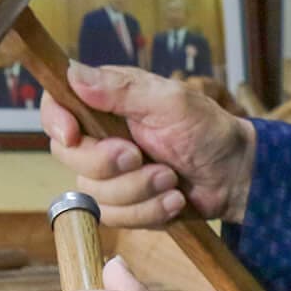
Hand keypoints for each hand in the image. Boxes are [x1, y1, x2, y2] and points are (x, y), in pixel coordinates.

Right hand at [43, 62, 256, 227]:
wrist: (235, 176)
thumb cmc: (208, 129)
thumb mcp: (171, 102)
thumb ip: (122, 89)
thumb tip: (73, 73)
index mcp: (106, 102)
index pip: (56, 106)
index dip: (55, 122)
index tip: (73, 135)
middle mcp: (100, 136)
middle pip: (69, 156)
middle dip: (109, 165)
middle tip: (141, 156)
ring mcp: (110, 174)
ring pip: (94, 193)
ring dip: (139, 191)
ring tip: (172, 179)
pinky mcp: (123, 205)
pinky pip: (115, 218)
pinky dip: (149, 211)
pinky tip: (174, 200)